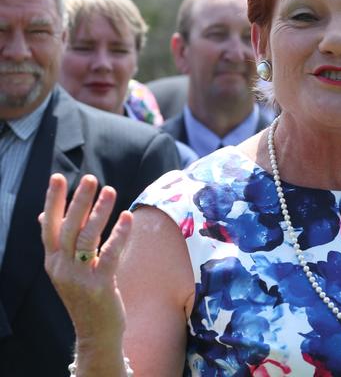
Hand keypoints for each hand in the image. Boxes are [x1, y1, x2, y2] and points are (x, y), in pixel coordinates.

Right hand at [39, 173, 132, 341]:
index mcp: (53, 261)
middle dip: (78, 200)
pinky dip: (119, 234)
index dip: (53, 201)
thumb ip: (59, 243)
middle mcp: (61, 268)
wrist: (95, 332)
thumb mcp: (66, 269)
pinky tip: (127, 218)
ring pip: (88, 237)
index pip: (49, 226)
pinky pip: (109, 254)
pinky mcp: (100, 285)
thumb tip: (44, 216)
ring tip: (111, 191)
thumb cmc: (85, 294)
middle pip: (68, 228)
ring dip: (100, 212)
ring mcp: (79, 277)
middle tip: (90, 178)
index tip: (57, 178)